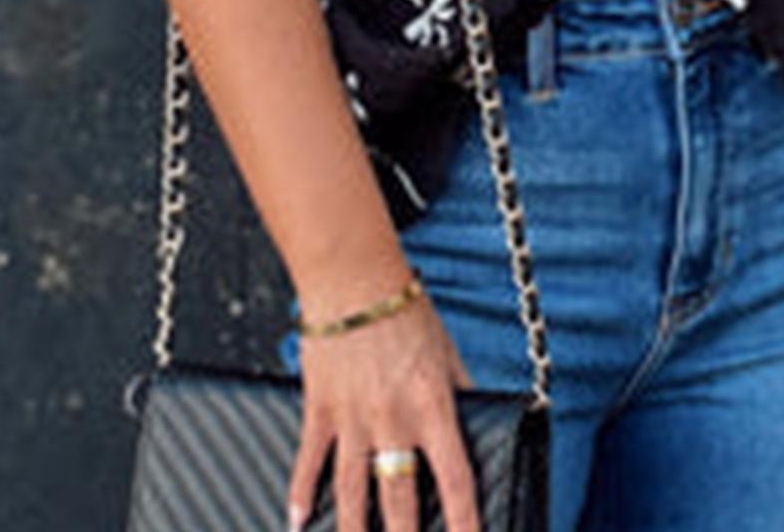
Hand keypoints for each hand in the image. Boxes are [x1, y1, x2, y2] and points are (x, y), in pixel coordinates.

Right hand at [286, 288, 480, 531]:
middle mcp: (394, 420)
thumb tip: (485, 417)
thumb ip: (463, 390)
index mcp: (433, 406)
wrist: (353, 276)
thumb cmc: (403, 308)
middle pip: (401, 503)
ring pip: (353, 495)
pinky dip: (301, 493)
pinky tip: (298, 521)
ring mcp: (353, 418)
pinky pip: (310, 461)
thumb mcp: (447, 349)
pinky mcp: (321, 408)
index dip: (465, 524)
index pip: (457, 480)